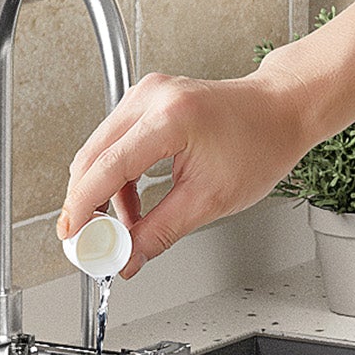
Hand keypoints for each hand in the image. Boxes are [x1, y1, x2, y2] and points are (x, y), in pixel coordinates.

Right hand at [57, 69, 309, 278]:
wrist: (282, 110)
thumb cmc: (261, 143)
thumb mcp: (210, 199)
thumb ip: (159, 232)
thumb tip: (126, 258)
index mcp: (170, 118)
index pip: (106, 168)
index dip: (82, 209)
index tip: (72, 239)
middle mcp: (151, 98)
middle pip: (91, 158)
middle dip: (84, 206)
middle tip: (88, 243)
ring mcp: (145, 95)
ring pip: (97, 153)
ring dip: (100, 195)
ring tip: (116, 229)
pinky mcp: (145, 101)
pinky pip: (113, 145)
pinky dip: (114, 179)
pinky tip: (127, 206)